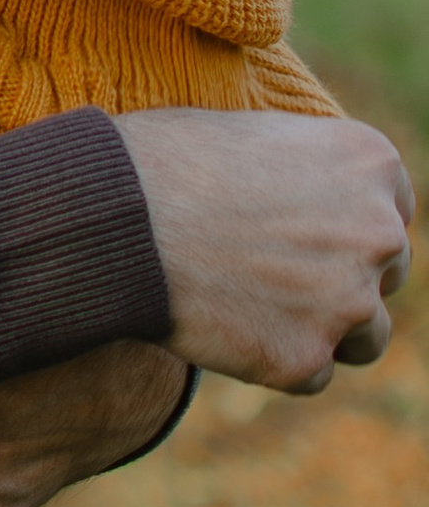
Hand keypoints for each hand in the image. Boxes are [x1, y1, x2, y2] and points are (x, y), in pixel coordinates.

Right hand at [115, 107, 412, 391]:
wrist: (115, 220)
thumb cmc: (164, 162)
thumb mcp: (255, 133)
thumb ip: (308, 170)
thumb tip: (315, 201)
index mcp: (370, 164)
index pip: (391, 211)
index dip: (347, 227)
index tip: (306, 237)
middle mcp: (379, 232)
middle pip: (387, 273)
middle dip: (342, 278)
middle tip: (273, 275)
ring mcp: (348, 301)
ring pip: (365, 334)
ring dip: (321, 328)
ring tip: (251, 308)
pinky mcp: (305, 359)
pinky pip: (311, 373)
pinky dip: (274, 361)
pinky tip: (226, 330)